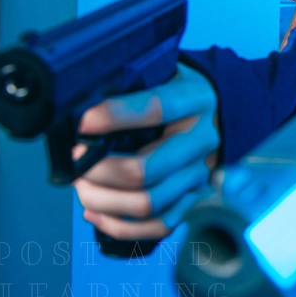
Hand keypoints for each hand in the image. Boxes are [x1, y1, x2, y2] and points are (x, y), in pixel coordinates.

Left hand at [73, 63, 219, 241]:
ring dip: (104, 200)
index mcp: (194, 100)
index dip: (113, 117)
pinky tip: (96, 213)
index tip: (82, 124)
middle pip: (146, 169)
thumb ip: (132, 82)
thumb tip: (80, 100)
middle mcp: (201, 139)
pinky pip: (159, 225)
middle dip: (98, 171)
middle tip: (75, 162)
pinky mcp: (195, 197)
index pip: (154, 109)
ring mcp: (200, 172)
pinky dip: (121, 226)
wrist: (220, 107)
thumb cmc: (178, 89)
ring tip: (82, 187)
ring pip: (148, 203)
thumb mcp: (164, 70)